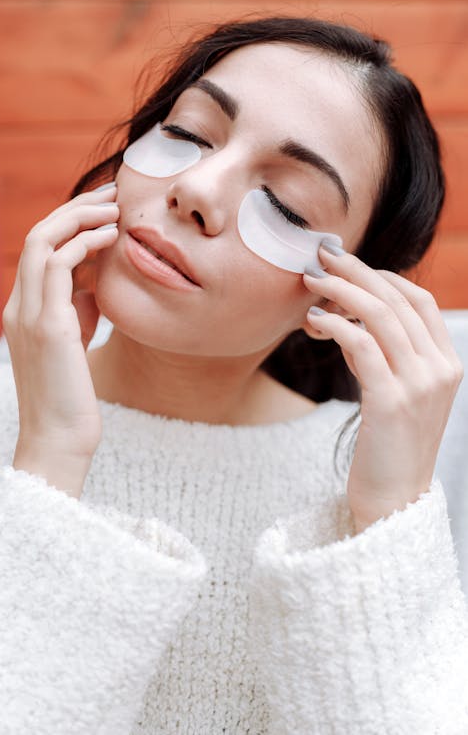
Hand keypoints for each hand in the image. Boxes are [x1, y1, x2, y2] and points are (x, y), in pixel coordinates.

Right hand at [2, 183, 118, 497]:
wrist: (58, 441)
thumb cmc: (71, 398)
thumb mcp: (72, 345)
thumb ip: (74, 312)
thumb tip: (89, 287)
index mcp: (23, 310)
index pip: (41, 248)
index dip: (71, 221)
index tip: (106, 209)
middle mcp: (18, 306)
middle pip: (39, 234)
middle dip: (77, 207)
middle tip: (114, 194)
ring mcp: (28, 314)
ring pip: (43, 240)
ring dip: (82, 217)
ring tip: (117, 210)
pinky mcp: (47, 326)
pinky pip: (58, 265)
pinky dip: (84, 243)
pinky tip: (112, 238)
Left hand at [304, 243, 463, 532]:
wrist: (393, 501)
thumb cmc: (387, 446)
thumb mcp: (396, 394)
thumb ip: (383, 356)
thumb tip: (348, 319)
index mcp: (447, 364)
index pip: (420, 301)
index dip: (383, 276)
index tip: (348, 267)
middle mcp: (440, 369)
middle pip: (398, 299)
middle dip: (357, 271)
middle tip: (321, 256)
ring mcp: (419, 385)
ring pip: (380, 315)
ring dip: (342, 291)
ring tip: (311, 282)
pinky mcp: (390, 402)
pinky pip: (361, 345)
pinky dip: (335, 325)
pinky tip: (313, 321)